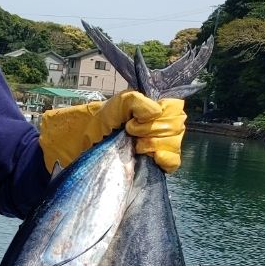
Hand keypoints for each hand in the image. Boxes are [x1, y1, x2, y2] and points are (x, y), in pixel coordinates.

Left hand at [39, 90, 185, 173]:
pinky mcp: (157, 163)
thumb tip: (155, 113)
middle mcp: (162, 126)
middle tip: (130, 132)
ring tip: (135, 145)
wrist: (88, 144)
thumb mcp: (119, 104)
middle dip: (152, 130)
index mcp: (156, 109)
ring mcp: (161, 145)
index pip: (174, 108)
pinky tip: (153, 157)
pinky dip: (166, 159)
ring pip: (174, 143)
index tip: (136, 120)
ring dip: (153, 144)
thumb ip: (137, 102)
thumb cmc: (103, 121)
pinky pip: (174, 162)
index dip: (160, 114)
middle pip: (175, 126)